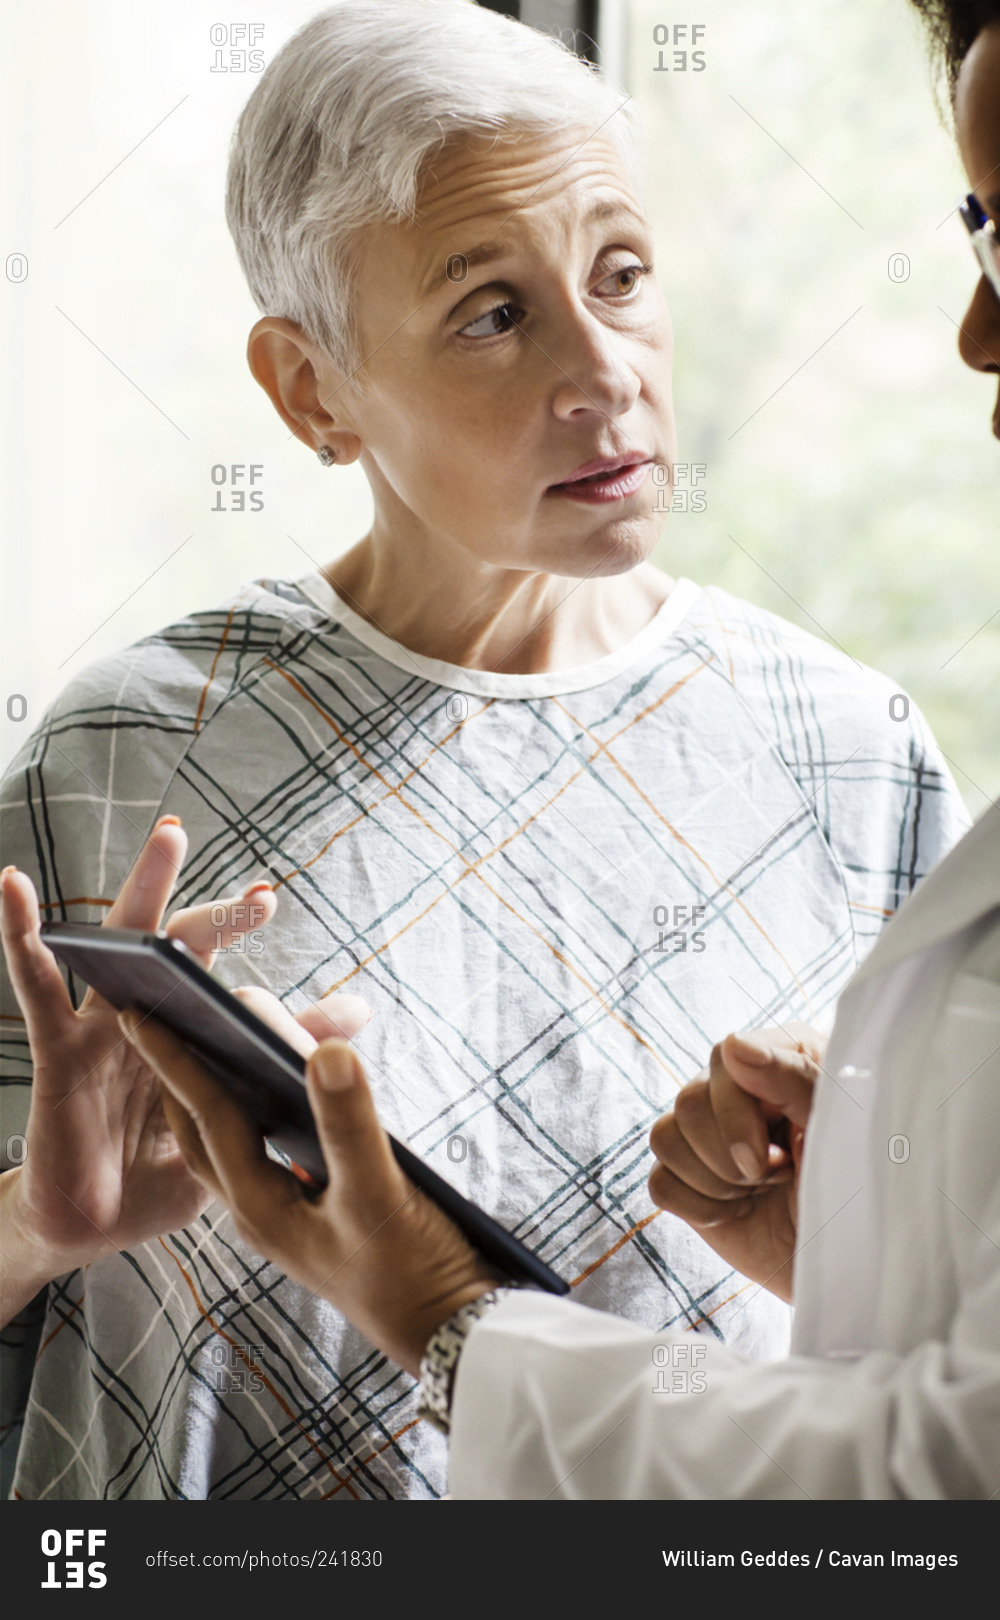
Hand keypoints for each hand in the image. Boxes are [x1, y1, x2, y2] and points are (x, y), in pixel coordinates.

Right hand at [0, 819, 370, 1325]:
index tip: (324, 960)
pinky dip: (23, 932)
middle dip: (223, 915)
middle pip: (186, 948)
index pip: (234, 983)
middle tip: (265, 896)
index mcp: (190, 1033)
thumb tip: (355, 1018)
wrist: (92, 1228)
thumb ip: (278, 1064)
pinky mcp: (59, 1049)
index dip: (274, 971)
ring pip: (124, 943)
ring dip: (147, 885)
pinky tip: (15, 886)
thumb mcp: (231, 1122)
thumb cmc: (159, 1170)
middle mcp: (149, 1017)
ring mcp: (103, 1027)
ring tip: (171, 834)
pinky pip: (37, 984)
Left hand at [119, 1010, 495, 1377]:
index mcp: (260, 1207)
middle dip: (179, 1077)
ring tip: (216, 1044)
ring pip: (237, 1142)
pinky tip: (289, 1091)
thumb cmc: (412, 1271)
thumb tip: (323, 1050)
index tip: (139, 1015)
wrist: (448, 1330)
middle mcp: (263, 1210)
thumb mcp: (380, 1192)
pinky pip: (272, 1150)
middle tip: (160, 1023)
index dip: (175, 1061)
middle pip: (204, 1132)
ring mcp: (288, 1214)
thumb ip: (349, 1122)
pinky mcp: (318, 1213)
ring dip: (223, 1092)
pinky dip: (269, 1111)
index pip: (208, 1117)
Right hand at [647, 1024, 824, 1302]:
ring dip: (717, 1180)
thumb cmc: (857, 1189)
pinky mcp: (689, 1178)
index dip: (737, 1112)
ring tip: (761, 1189)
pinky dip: (699, 1207)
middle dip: (731, 1154)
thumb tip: (732, 1044)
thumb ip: (791, 1077)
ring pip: (665, 1137)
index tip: (775, 1159)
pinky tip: (738, 1209)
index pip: (724, 1057)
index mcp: (782, 1057)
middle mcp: (738, 1087)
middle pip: (688, 1101)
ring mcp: (709, 1132)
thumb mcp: (836, 1128)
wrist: (849, 1262)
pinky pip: (659, 1182)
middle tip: (777, 1176)